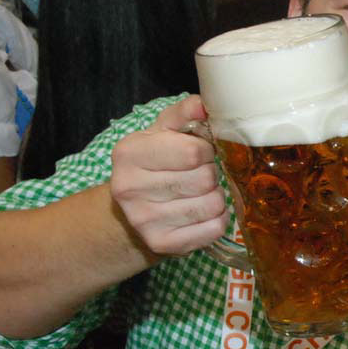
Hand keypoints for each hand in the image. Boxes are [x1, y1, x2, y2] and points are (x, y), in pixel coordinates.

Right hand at [110, 96, 227, 255]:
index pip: (194, 152)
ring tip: (202, 193)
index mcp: (129, 153)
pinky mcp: (162, 244)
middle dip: (212, 174)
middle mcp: (130, 188)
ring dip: (217, 197)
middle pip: (205, 179)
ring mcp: (144, 220)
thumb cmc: (155, 163)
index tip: (203, 152)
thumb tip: (205, 104)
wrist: (133, 210)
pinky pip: (214, 229)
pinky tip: (203, 213)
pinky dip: (218, 220)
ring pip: (213, 205)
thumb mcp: (163, 131)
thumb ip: (185, 112)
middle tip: (203, 174)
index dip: (208, 150)